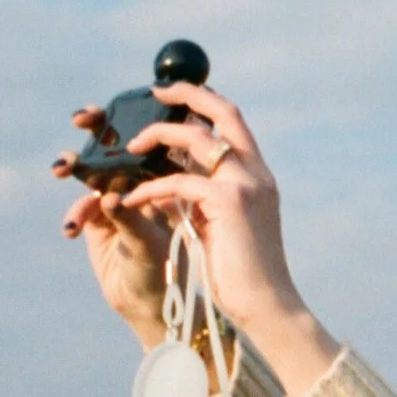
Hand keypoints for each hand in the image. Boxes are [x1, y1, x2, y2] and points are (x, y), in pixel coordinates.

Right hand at [54, 109, 172, 350]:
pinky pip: (82, 209)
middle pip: (116, 142)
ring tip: (63, 168)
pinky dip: (76, 214)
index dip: (133, 117)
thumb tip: (109, 198)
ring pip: (92, 173)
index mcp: (168, 175)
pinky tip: (72, 228)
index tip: (119, 107)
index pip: (150, 135)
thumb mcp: (154, 243)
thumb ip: (132, 219)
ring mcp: (115, 199)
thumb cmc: (170, 271)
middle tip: (80, 118)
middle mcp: (142, 181)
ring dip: (76, 166)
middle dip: (95, 127)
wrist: (158, 306)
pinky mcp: (96, 221)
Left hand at [121, 86, 338, 396]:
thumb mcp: (222, 226)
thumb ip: (204, 198)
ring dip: (158, 135)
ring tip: (130, 147)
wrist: (266, 304)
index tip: (174, 97)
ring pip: (196, 137)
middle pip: (223, 112)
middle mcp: (256, 173)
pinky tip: (131, 198)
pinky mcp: (227, 202)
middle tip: (154, 92)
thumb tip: (172, 180)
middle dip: (187, 94)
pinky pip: (177, 181)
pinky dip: (150, 187)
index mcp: (258, 177)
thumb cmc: (243, 274)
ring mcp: (244, 184)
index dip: (204, 104)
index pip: (234, 124)